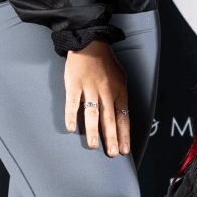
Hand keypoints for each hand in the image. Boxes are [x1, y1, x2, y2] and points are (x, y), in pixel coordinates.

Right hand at [64, 40, 131, 156]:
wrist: (90, 43)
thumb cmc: (105, 63)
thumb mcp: (120, 78)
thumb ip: (120, 97)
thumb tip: (122, 118)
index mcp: (118, 90)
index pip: (123, 116)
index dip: (124, 134)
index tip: (125, 150)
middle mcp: (106, 90)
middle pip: (110, 117)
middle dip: (111, 136)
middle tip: (112, 153)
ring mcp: (89, 87)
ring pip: (92, 112)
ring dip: (93, 130)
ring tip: (93, 146)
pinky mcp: (74, 84)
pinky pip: (72, 102)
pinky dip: (71, 115)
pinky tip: (71, 128)